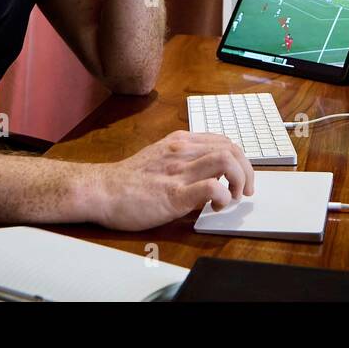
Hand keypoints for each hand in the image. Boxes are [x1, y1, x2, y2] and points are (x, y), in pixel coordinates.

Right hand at [90, 131, 255, 231]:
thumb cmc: (128, 179)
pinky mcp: (173, 195)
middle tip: (244, 191)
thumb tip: (207, 174)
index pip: (224, 141)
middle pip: (232, 149)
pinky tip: (216, 206)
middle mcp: (182, 151)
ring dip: (239, 181)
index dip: (240, 159)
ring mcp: (178, 172)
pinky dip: (222, 196)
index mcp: (180, 141)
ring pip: (226, 161)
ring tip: (231, 199)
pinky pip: (210, 187)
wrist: (101, 190)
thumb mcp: (159, 157)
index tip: (241, 177)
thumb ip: (184, 160)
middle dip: (247, 171)